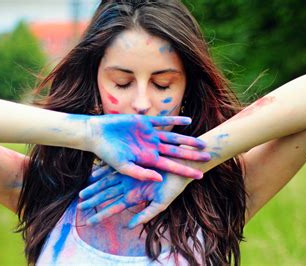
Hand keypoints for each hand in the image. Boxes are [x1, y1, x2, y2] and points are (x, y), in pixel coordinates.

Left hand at [78, 164, 190, 227]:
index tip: (88, 221)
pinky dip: (103, 171)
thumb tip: (127, 227)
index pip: (113, 207)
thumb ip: (144, 215)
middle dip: (93, 201)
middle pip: (107, 195)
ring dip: (95, 187)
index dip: (100, 214)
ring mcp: (129, 175)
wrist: (182, 166)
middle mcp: (129, 186)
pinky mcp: (132, 162)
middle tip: (79, 206)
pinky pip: (114, 167)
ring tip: (82, 194)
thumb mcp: (159, 204)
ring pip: (107, 183)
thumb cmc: (173, 186)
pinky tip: (94, 175)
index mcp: (134, 197)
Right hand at [87, 114, 209, 180]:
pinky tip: (188, 121)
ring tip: (202, 142)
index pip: (171, 167)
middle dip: (191, 155)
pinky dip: (176, 120)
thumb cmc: (107, 154)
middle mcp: (151, 148)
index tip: (200, 175)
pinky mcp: (145, 122)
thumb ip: (142, 173)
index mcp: (148, 160)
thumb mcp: (124, 167)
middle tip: (208, 157)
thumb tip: (160, 178)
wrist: (97, 135)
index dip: (185, 171)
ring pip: (173, 138)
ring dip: (187, 140)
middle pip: (176, 152)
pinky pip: (164, 121)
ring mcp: (149, 135)